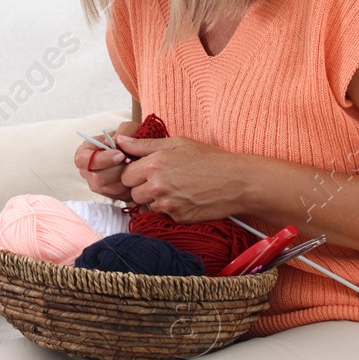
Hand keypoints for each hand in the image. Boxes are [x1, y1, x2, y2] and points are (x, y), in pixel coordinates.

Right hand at [75, 119, 139, 201]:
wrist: (136, 152)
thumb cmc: (128, 139)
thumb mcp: (128, 129)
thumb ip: (124, 132)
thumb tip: (116, 141)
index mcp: (84, 153)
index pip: (82, 160)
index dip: (101, 159)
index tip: (120, 154)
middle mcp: (87, 172)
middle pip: (97, 178)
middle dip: (118, 171)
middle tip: (131, 162)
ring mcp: (97, 186)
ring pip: (110, 189)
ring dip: (126, 179)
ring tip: (136, 168)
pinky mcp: (109, 195)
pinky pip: (120, 196)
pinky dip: (131, 187)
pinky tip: (137, 177)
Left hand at [112, 133, 250, 222]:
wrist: (237, 182)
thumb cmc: (210, 159)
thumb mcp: (178, 143)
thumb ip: (144, 144)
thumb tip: (121, 142)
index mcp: (154, 164)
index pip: (125, 176)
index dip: (134, 173)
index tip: (145, 171)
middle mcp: (158, 186)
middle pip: (133, 193)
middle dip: (143, 188)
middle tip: (163, 180)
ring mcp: (168, 204)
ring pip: (148, 205)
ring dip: (156, 199)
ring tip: (177, 188)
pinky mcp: (178, 218)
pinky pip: (165, 215)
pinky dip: (171, 208)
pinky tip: (186, 198)